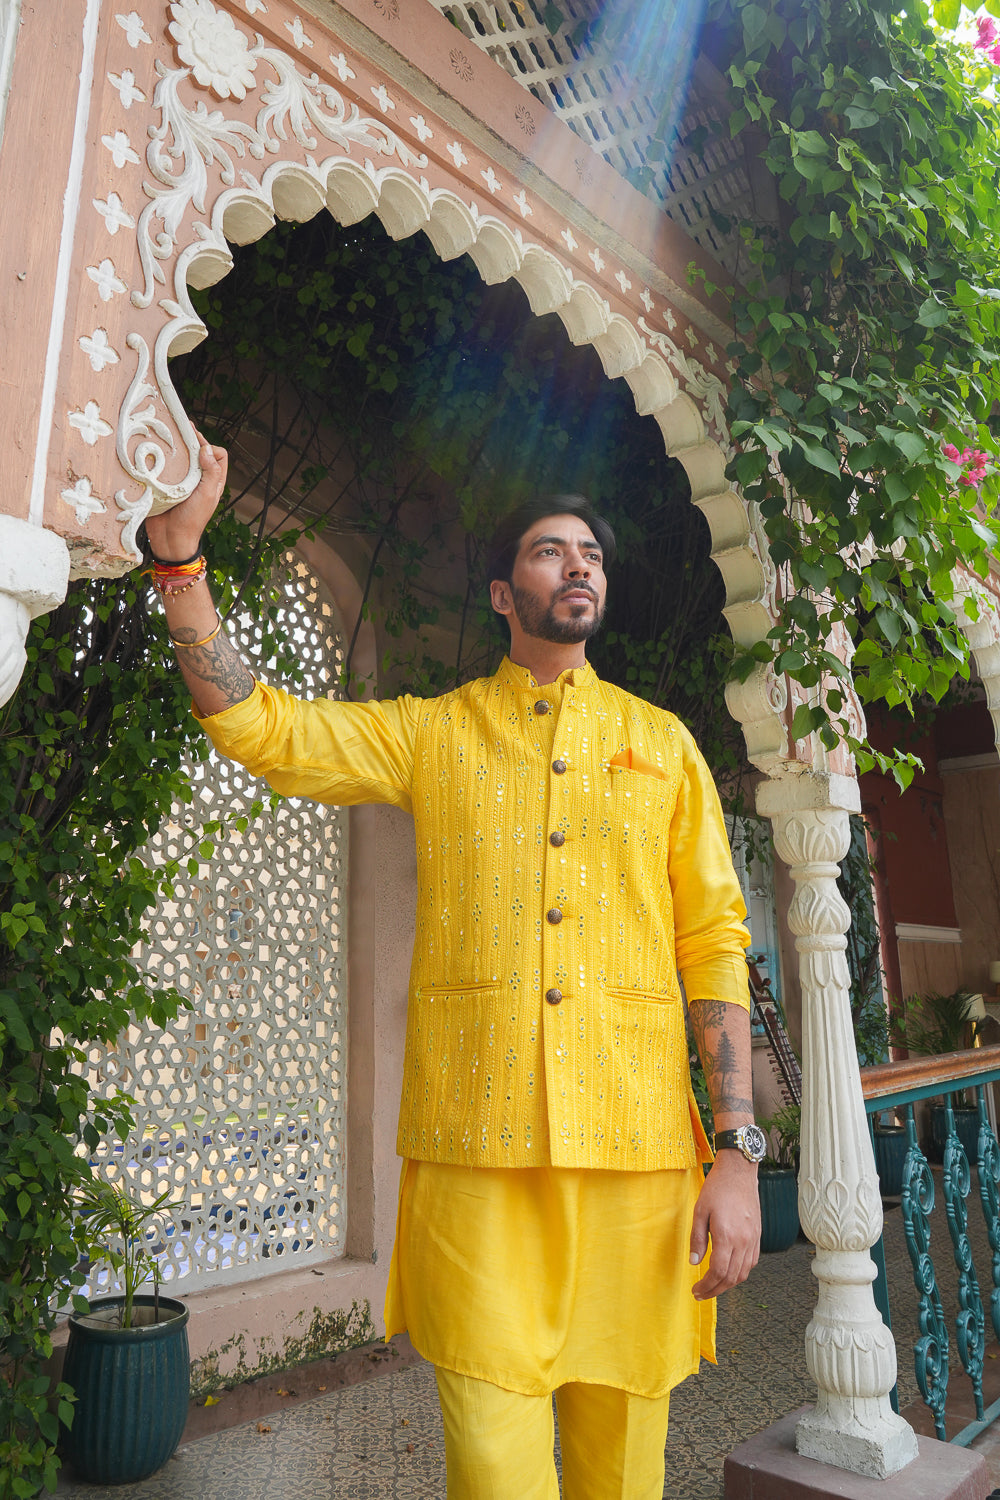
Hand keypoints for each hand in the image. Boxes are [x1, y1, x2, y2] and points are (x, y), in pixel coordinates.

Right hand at [145, 429, 227, 561]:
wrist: (169, 538)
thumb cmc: (191, 520)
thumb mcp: (207, 495)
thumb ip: (211, 472)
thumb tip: (207, 449)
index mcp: (213, 481)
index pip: (218, 455)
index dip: (209, 446)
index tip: (196, 444)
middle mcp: (198, 478)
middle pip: (198, 452)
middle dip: (190, 440)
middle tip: (179, 429)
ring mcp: (181, 481)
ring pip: (181, 457)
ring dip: (175, 447)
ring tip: (167, 436)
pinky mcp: (165, 484)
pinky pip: (164, 467)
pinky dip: (161, 458)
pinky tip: (155, 451)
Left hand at [689, 1150, 760, 1299]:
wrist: (739, 1171)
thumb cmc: (717, 1188)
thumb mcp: (699, 1211)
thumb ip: (697, 1238)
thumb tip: (694, 1262)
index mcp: (727, 1236)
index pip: (718, 1272)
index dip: (706, 1285)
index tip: (696, 1290)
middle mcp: (743, 1241)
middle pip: (732, 1277)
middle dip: (715, 1290)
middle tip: (701, 1293)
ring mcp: (753, 1239)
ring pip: (743, 1273)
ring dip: (728, 1284)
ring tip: (713, 1286)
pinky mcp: (757, 1235)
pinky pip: (752, 1262)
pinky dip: (740, 1272)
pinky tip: (729, 1271)